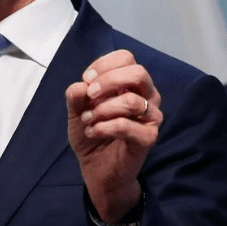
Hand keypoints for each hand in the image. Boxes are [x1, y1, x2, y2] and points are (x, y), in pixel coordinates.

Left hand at [65, 50, 162, 224]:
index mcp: (129, 84)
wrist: (96, 167)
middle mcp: (145, 96)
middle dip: (107, 81)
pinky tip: (92, 132)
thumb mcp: (76, 111)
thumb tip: (80, 85)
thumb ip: (76, 96)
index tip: (86, 80)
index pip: (126, 57)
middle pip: (138, 72)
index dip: (103, 65)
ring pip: (131, 101)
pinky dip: (103, 127)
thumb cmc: (91, 132)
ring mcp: (150, 117)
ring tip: (87, 120)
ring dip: (102, 109)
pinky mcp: (148, 137)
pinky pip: (127, 125)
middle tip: (89, 96)